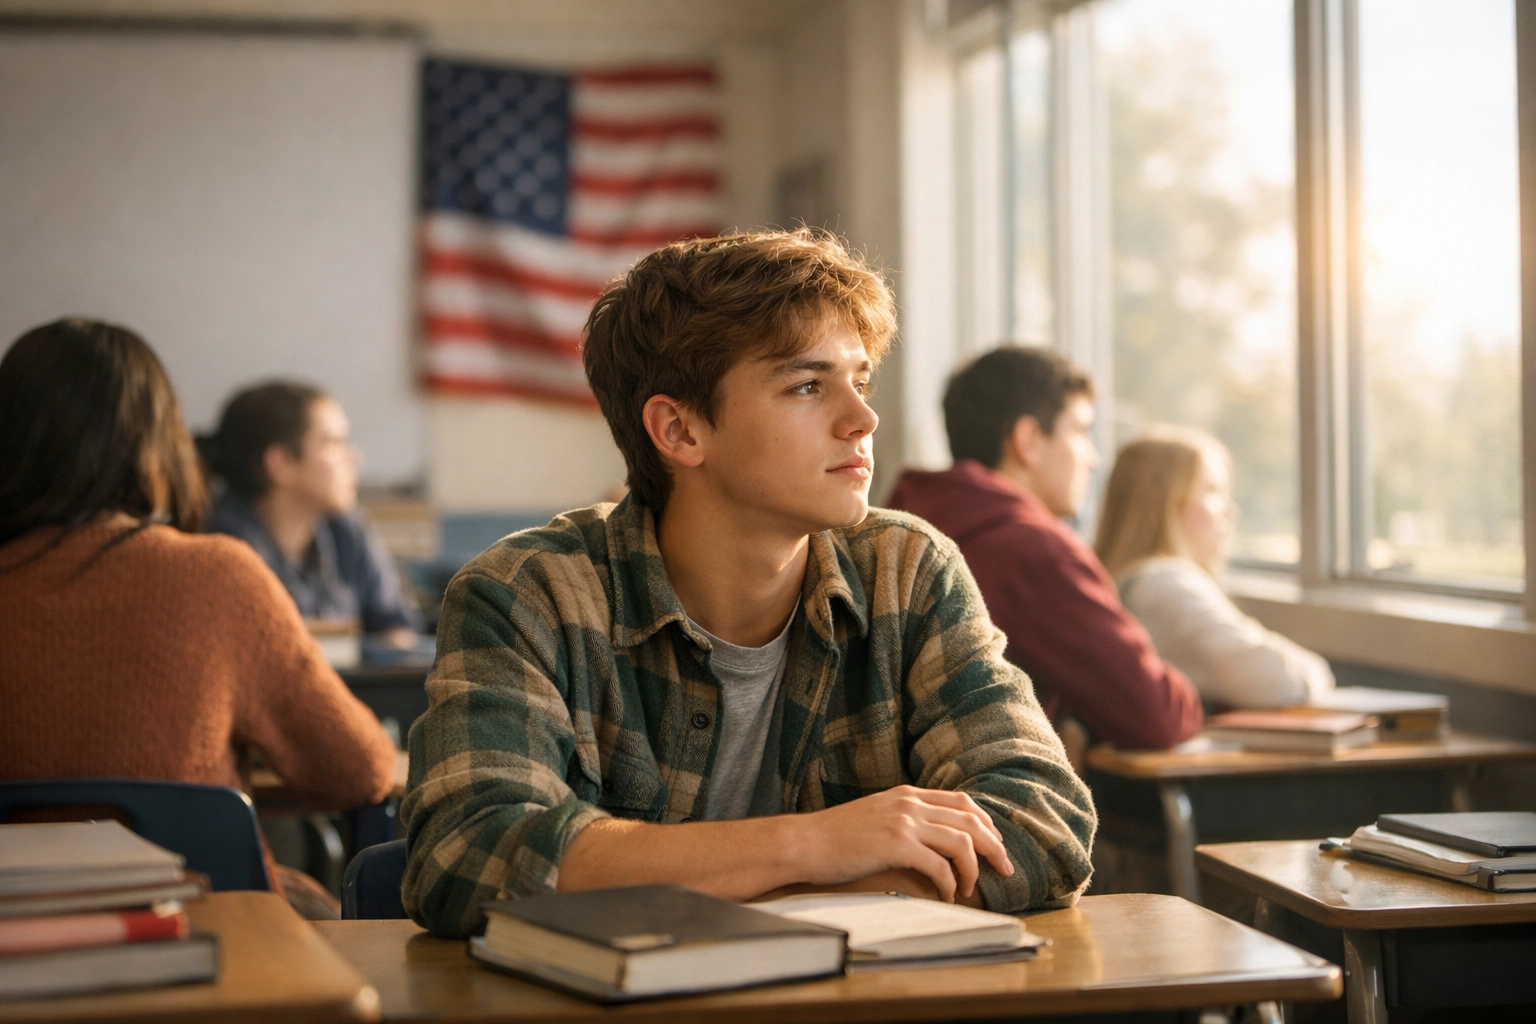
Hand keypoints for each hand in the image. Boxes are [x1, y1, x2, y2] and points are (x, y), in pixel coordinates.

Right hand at [788, 786, 1013, 901]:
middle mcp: (910, 803)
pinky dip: (950, 883)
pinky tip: (947, 896)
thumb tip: (931, 842)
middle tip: (1005, 869)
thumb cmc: (835, 837)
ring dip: (974, 869)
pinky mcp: (897, 844)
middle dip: (994, 846)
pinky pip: (939, 865)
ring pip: (962, 842)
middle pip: (971, 820)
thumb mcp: (875, 816)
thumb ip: (903, 820)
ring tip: (970, 889)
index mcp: (907, 794)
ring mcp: (904, 821)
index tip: (995, 844)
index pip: (962, 801)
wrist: (804, 842)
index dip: (986, 823)